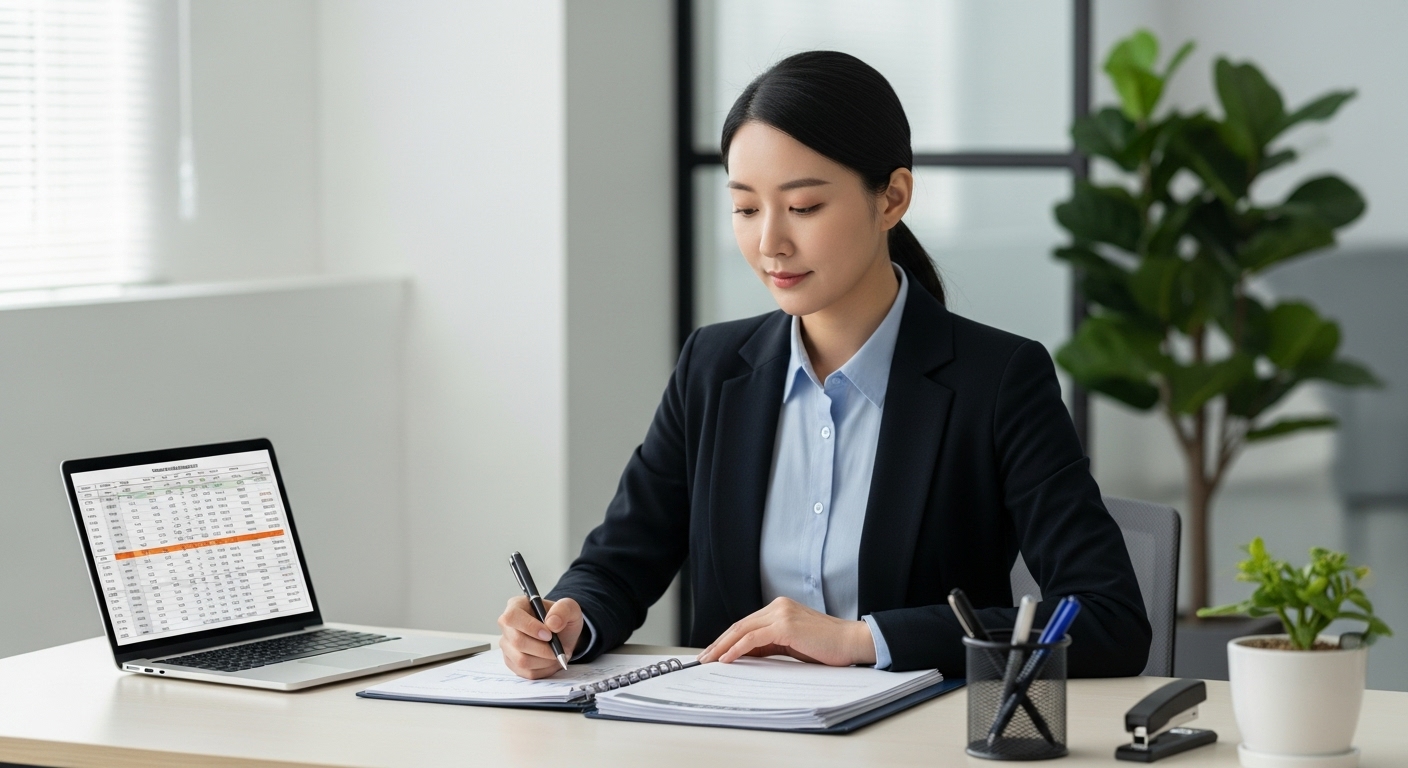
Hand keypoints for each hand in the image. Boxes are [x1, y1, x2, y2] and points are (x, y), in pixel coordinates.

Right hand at [497, 596, 584, 678]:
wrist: (562, 635)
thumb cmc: (561, 618)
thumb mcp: (569, 607)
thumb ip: (563, 609)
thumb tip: (552, 623)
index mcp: (516, 606)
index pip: (512, 617)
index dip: (530, 627)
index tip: (549, 635)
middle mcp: (507, 626)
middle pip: (517, 642)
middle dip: (543, 649)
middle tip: (559, 648)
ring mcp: (507, 645)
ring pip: (521, 660)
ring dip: (545, 661)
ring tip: (557, 654)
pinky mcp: (512, 662)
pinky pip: (526, 672)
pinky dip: (544, 669)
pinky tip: (551, 661)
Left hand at [696, 597, 876, 666]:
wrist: (852, 642)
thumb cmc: (827, 647)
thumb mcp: (792, 644)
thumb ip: (770, 644)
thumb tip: (744, 655)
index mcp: (780, 608)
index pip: (746, 624)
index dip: (726, 639)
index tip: (713, 653)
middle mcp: (778, 606)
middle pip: (740, 625)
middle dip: (719, 643)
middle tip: (703, 658)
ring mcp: (781, 613)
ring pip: (742, 630)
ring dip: (722, 646)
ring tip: (708, 661)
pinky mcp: (785, 625)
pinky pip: (753, 639)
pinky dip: (737, 649)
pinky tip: (726, 660)